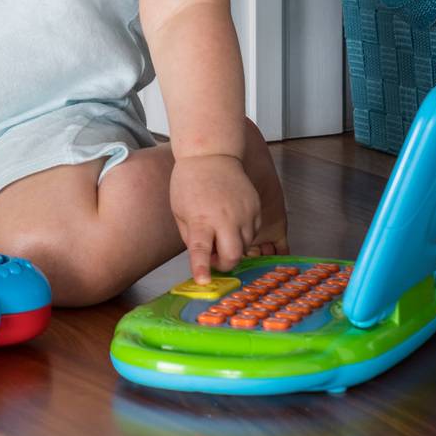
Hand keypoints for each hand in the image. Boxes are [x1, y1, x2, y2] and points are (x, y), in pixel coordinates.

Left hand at [170, 153, 261, 281]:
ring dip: (233, 247)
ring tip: (219, 233)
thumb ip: (191, 237)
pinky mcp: (256, 207)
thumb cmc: (190, 182)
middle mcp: (226, 217)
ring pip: (246, 245)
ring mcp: (245, 212)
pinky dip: (242, 234)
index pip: (202, 249)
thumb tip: (203, 258)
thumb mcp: (180, 211)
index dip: (202, 268)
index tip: (203, 281)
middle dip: (225, 264)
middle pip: (234, 255)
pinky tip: (230, 221)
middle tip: (213, 257)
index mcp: (202, 218)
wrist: (211, 154)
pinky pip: (253, 232)